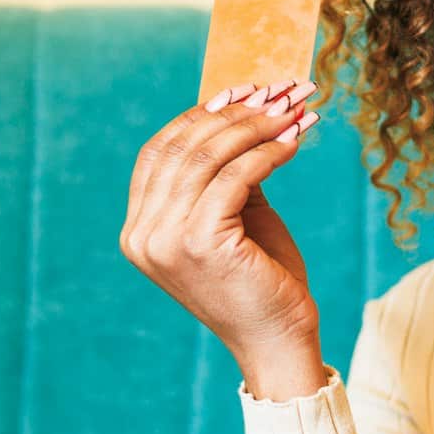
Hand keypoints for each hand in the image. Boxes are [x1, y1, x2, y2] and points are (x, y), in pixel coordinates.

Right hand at [120, 78, 322, 359]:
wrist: (277, 341)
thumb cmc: (260, 279)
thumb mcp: (233, 216)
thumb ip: (225, 172)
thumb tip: (244, 108)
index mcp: (138, 230)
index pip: (159, 152)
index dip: (199, 116)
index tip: (242, 92)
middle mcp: (142, 235)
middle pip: (184, 147)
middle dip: (235, 112)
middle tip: (278, 93)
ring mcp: (166, 240)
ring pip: (209, 157)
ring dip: (256, 126)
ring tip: (292, 111)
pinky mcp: (200, 243)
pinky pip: (236, 176)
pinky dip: (268, 151)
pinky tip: (294, 141)